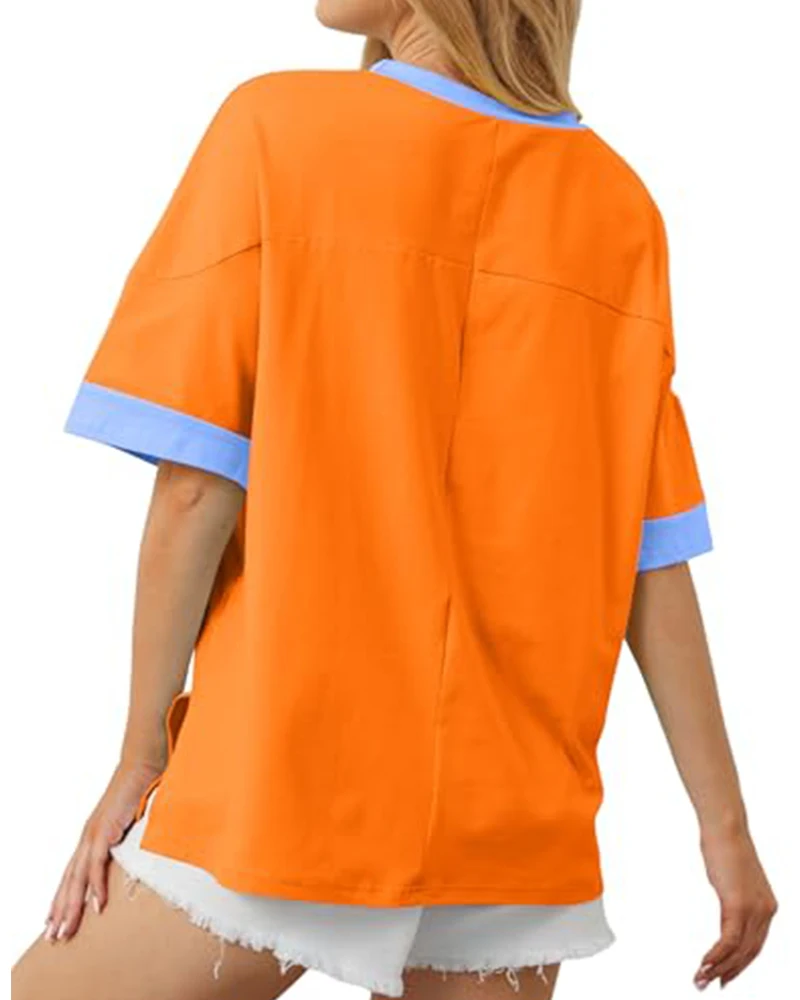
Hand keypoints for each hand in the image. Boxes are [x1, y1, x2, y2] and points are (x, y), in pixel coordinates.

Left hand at [44, 759, 161, 942]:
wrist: (143, 763)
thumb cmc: (140, 790)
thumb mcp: (131, 823)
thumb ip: (128, 842)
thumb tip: (136, 861)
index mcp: (92, 837)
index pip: (71, 874)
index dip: (62, 898)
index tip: (56, 922)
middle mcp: (88, 838)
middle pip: (69, 881)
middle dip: (61, 911)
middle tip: (55, 937)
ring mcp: (94, 834)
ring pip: (77, 878)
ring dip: (71, 906)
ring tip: (66, 930)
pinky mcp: (106, 830)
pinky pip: (97, 864)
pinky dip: (96, 885)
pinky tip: (97, 905)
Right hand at [695, 825, 777, 988]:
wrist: (726, 828)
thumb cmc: (726, 847)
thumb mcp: (734, 880)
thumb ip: (736, 897)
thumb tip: (730, 908)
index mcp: (767, 906)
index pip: (756, 945)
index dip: (740, 964)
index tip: (724, 976)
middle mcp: (766, 911)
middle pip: (749, 953)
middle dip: (729, 972)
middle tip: (709, 985)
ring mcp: (754, 909)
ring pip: (738, 951)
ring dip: (718, 968)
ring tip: (700, 979)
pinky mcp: (738, 905)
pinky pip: (728, 940)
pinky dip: (715, 956)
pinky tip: (703, 963)